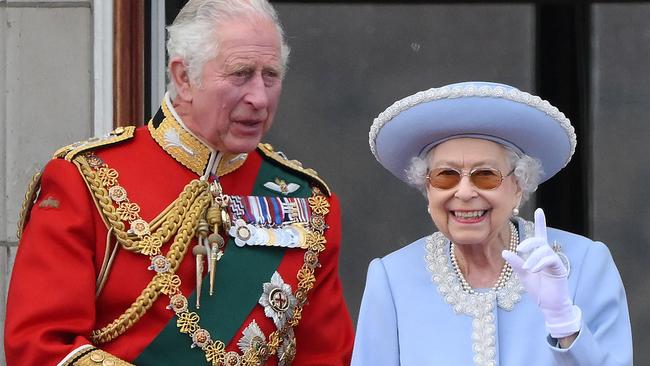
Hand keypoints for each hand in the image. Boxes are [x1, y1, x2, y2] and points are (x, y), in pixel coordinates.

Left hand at [502, 208, 580, 338]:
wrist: (550, 306)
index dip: (540, 223)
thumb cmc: (538, 290)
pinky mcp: (559, 269)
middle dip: (529, 242)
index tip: (539, 210)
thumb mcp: (523, 275)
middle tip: (520, 249)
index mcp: (539, 256)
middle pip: (540, 241)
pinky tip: (534, 269)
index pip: (540, 236)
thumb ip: (516, 263)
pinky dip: (540, 263)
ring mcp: (555, 262)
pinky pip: (550, 260)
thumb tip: (505, 251)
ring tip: (528, 268)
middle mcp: (548, 256)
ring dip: (533, 257)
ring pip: (544, 250)